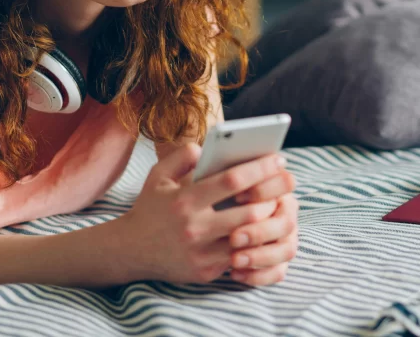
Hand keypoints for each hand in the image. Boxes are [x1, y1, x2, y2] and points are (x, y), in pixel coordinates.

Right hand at [117, 144, 287, 284]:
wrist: (130, 250)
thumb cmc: (151, 207)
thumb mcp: (159, 175)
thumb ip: (183, 156)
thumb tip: (208, 147)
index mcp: (186, 199)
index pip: (232, 180)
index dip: (260, 168)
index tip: (279, 158)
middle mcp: (195, 227)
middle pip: (250, 212)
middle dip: (274, 196)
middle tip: (289, 184)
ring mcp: (202, 253)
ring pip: (249, 238)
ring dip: (268, 222)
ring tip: (278, 206)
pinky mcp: (205, 272)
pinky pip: (240, 258)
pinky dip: (254, 244)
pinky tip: (263, 230)